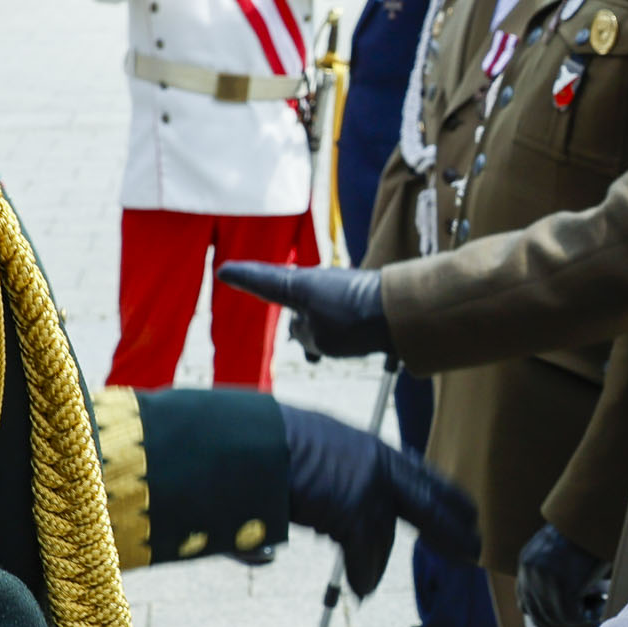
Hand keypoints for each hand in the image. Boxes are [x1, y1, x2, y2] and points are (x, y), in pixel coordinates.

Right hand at [218, 262, 389, 356]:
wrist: (403, 314)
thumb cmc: (355, 323)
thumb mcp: (318, 338)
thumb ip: (304, 334)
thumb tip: (310, 329)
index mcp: (298, 286)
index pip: (262, 281)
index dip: (243, 279)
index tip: (224, 271)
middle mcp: (317, 282)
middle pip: (292, 301)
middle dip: (292, 323)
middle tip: (298, 341)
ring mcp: (339, 288)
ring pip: (317, 314)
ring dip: (318, 335)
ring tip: (322, 354)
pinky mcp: (360, 298)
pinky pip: (340, 319)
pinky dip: (341, 335)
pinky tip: (362, 352)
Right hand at [279, 401, 478, 595]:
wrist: (254, 442)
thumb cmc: (272, 443)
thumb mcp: (319, 446)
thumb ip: (339, 470)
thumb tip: (332, 501)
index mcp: (372, 447)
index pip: (422, 474)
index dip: (447, 496)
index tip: (468, 511)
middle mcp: (378, 465)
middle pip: (428, 504)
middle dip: (452, 530)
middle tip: (473, 550)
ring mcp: (368, 488)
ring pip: (385, 536)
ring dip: (377, 562)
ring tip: (369, 583)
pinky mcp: (354, 512)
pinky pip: (364, 555)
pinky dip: (361, 575)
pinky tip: (360, 591)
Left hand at [516, 524, 610, 626]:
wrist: (594, 513)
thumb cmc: (585, 527)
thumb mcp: (562, 548)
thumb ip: (557, 571)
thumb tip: (570, 598)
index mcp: (527, 562)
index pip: (525, 601)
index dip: (541, 616)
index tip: (558, 624)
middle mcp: (530, 573)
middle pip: (538, 615)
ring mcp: (545, 582)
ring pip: (557, 620)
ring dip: (576, 624)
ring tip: (596, 616)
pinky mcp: (563, 588)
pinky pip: (573, 618)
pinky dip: (587, 620)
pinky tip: (601, 610)